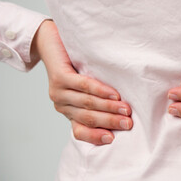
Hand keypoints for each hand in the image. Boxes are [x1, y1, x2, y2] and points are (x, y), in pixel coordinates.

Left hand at [32, 20, 132, 144]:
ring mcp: (58, 92)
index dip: (95, 137)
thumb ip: (98, 100)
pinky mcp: (59, 78)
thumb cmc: (76, 64)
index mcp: (69, 112)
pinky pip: (84, 86)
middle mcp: (61, 105)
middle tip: (128, 123)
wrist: (52, 40)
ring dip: (109, 108)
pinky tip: (113, 94)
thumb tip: (125, 113)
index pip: (80, 131)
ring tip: (126, 109)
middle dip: (110, 122)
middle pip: (88, 118)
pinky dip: (100, 91)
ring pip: (87, 103)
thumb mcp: (86, 88)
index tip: (113, 139)